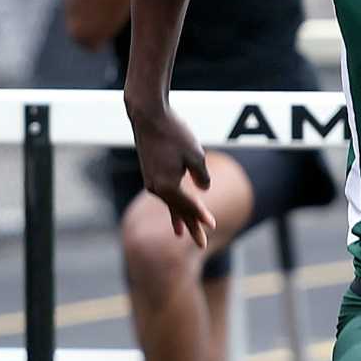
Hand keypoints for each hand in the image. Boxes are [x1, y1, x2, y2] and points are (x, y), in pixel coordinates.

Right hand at [126, 97, 213, 245]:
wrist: (147, 115)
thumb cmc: (173, 132)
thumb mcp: (195, 154)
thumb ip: (202, 176)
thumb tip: (203, 189)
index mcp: (167, 186)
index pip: (189, 206)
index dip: (202, 217)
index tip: (213, 227)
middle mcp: (156, 188)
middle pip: (178, 211)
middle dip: (191, 227)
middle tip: (202, 244)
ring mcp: (151, 182)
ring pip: (170, 204)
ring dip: (179, 218)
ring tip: (183, 234)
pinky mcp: (150, 174)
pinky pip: (164, 195)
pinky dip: (171, 205)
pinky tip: (173, 209)